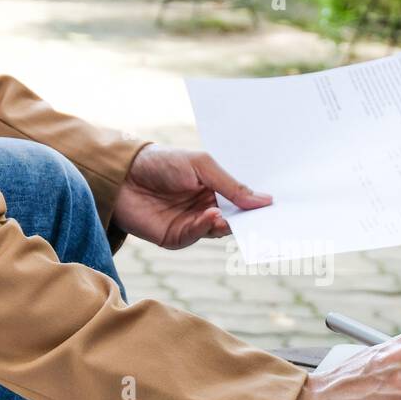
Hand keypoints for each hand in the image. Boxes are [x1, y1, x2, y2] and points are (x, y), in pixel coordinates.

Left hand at [112, 144, 270, 249]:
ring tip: (231, 215)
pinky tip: (212, 216)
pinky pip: (197, 235)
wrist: (122, 175)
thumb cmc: (162, 162)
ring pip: (219, 230)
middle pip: (235, 218)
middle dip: (249, 220)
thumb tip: (265, 200)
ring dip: (227, 224)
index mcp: (215, 188)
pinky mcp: (176, 237)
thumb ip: (231, 185)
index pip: (242, 199)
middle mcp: (207, 207)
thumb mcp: (202, 165)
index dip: (258, 203)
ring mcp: (192, 223)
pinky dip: (206, 227)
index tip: (278, 205)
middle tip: (267, 220)